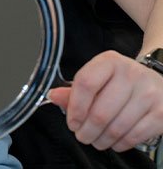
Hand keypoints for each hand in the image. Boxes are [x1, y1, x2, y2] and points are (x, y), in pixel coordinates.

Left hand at [47, 50, 162, 151]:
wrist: (158, 83)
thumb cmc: (122, 82)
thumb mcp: (98, 78)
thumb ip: (75, 89)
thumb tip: (54, 96)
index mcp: (109, 62)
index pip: (86, 83)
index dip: (75, 108)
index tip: (72, 122)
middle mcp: (131, 74)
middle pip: (100, 112)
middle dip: (86, 131)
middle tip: (82, 136)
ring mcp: (149, 94)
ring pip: (116, 128)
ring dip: (101, 140)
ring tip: (96, 140)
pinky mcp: (161, 113)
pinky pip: (134, 136)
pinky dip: (119, 144)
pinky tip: (114, 141)